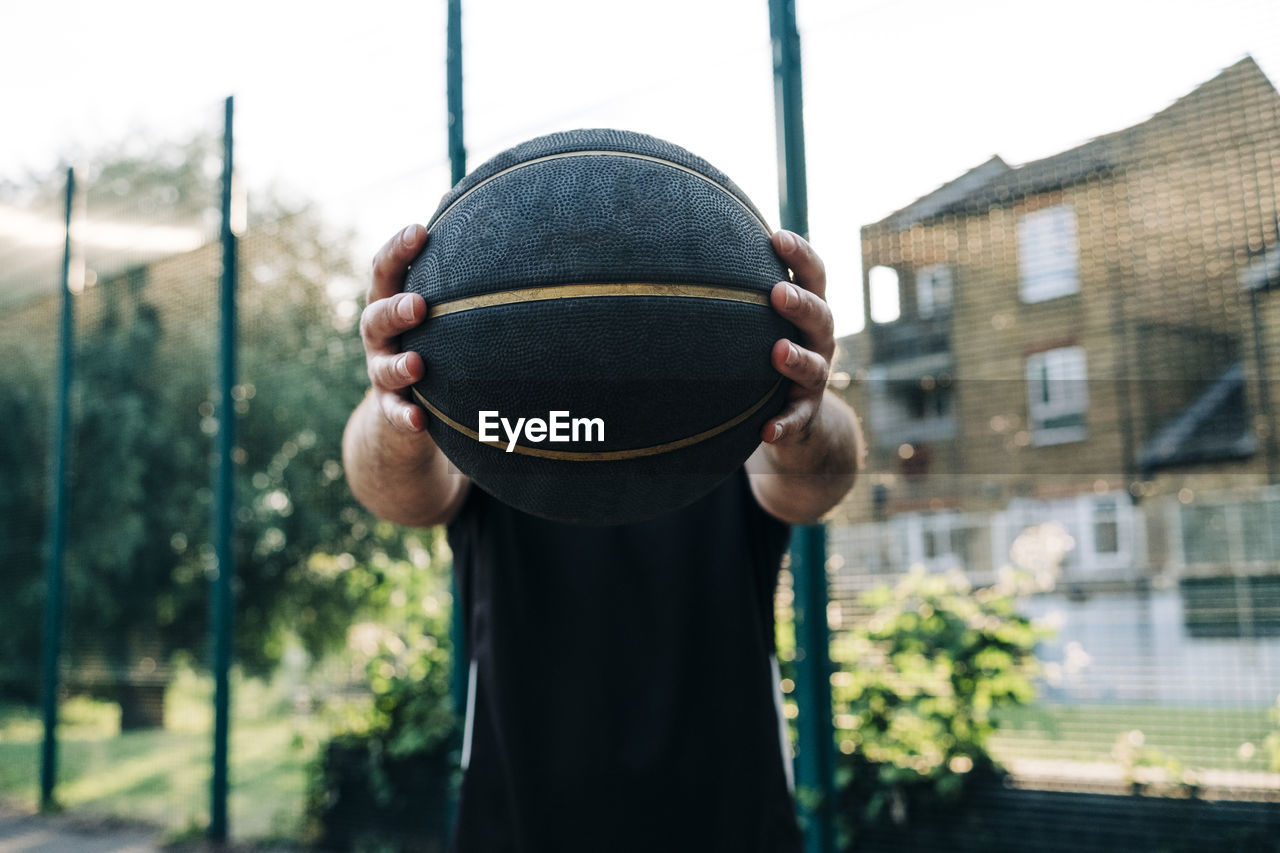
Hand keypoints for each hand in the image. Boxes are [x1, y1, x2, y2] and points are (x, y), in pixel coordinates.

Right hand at [360, 224, 429, 431]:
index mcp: (389, 301)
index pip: (385, 270)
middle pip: (376, 316)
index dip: (398, 249)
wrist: (403, 406)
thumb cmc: (426, 335)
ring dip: (400, 365)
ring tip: (419, 364)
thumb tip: (454, 197)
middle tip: (420, 305)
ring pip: (384, 368)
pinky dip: (405, 417)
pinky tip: (419, 420)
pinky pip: (395, 414)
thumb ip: (440, 260)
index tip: (420, 231)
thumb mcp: (428, 299)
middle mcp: (379, 335)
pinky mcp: (392, 409)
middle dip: (396, 309)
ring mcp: (382, 372)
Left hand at [763, 230, 834, 444]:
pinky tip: (766, 431)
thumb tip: (691, 244)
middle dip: (800, 303)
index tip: (777, 236)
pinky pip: (797, 422)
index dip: (800, 255)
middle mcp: (819, 342)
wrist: (798, 418)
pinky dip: (784, 426)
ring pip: (814, 368)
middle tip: (777, 292)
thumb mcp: (764, 321)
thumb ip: (744, 291)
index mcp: (809, 313)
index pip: (814, 276)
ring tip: (777, 352)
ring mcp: (815, 381)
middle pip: (820, 316)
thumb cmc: (769, 352)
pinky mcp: (805, 417)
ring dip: (797, 359)